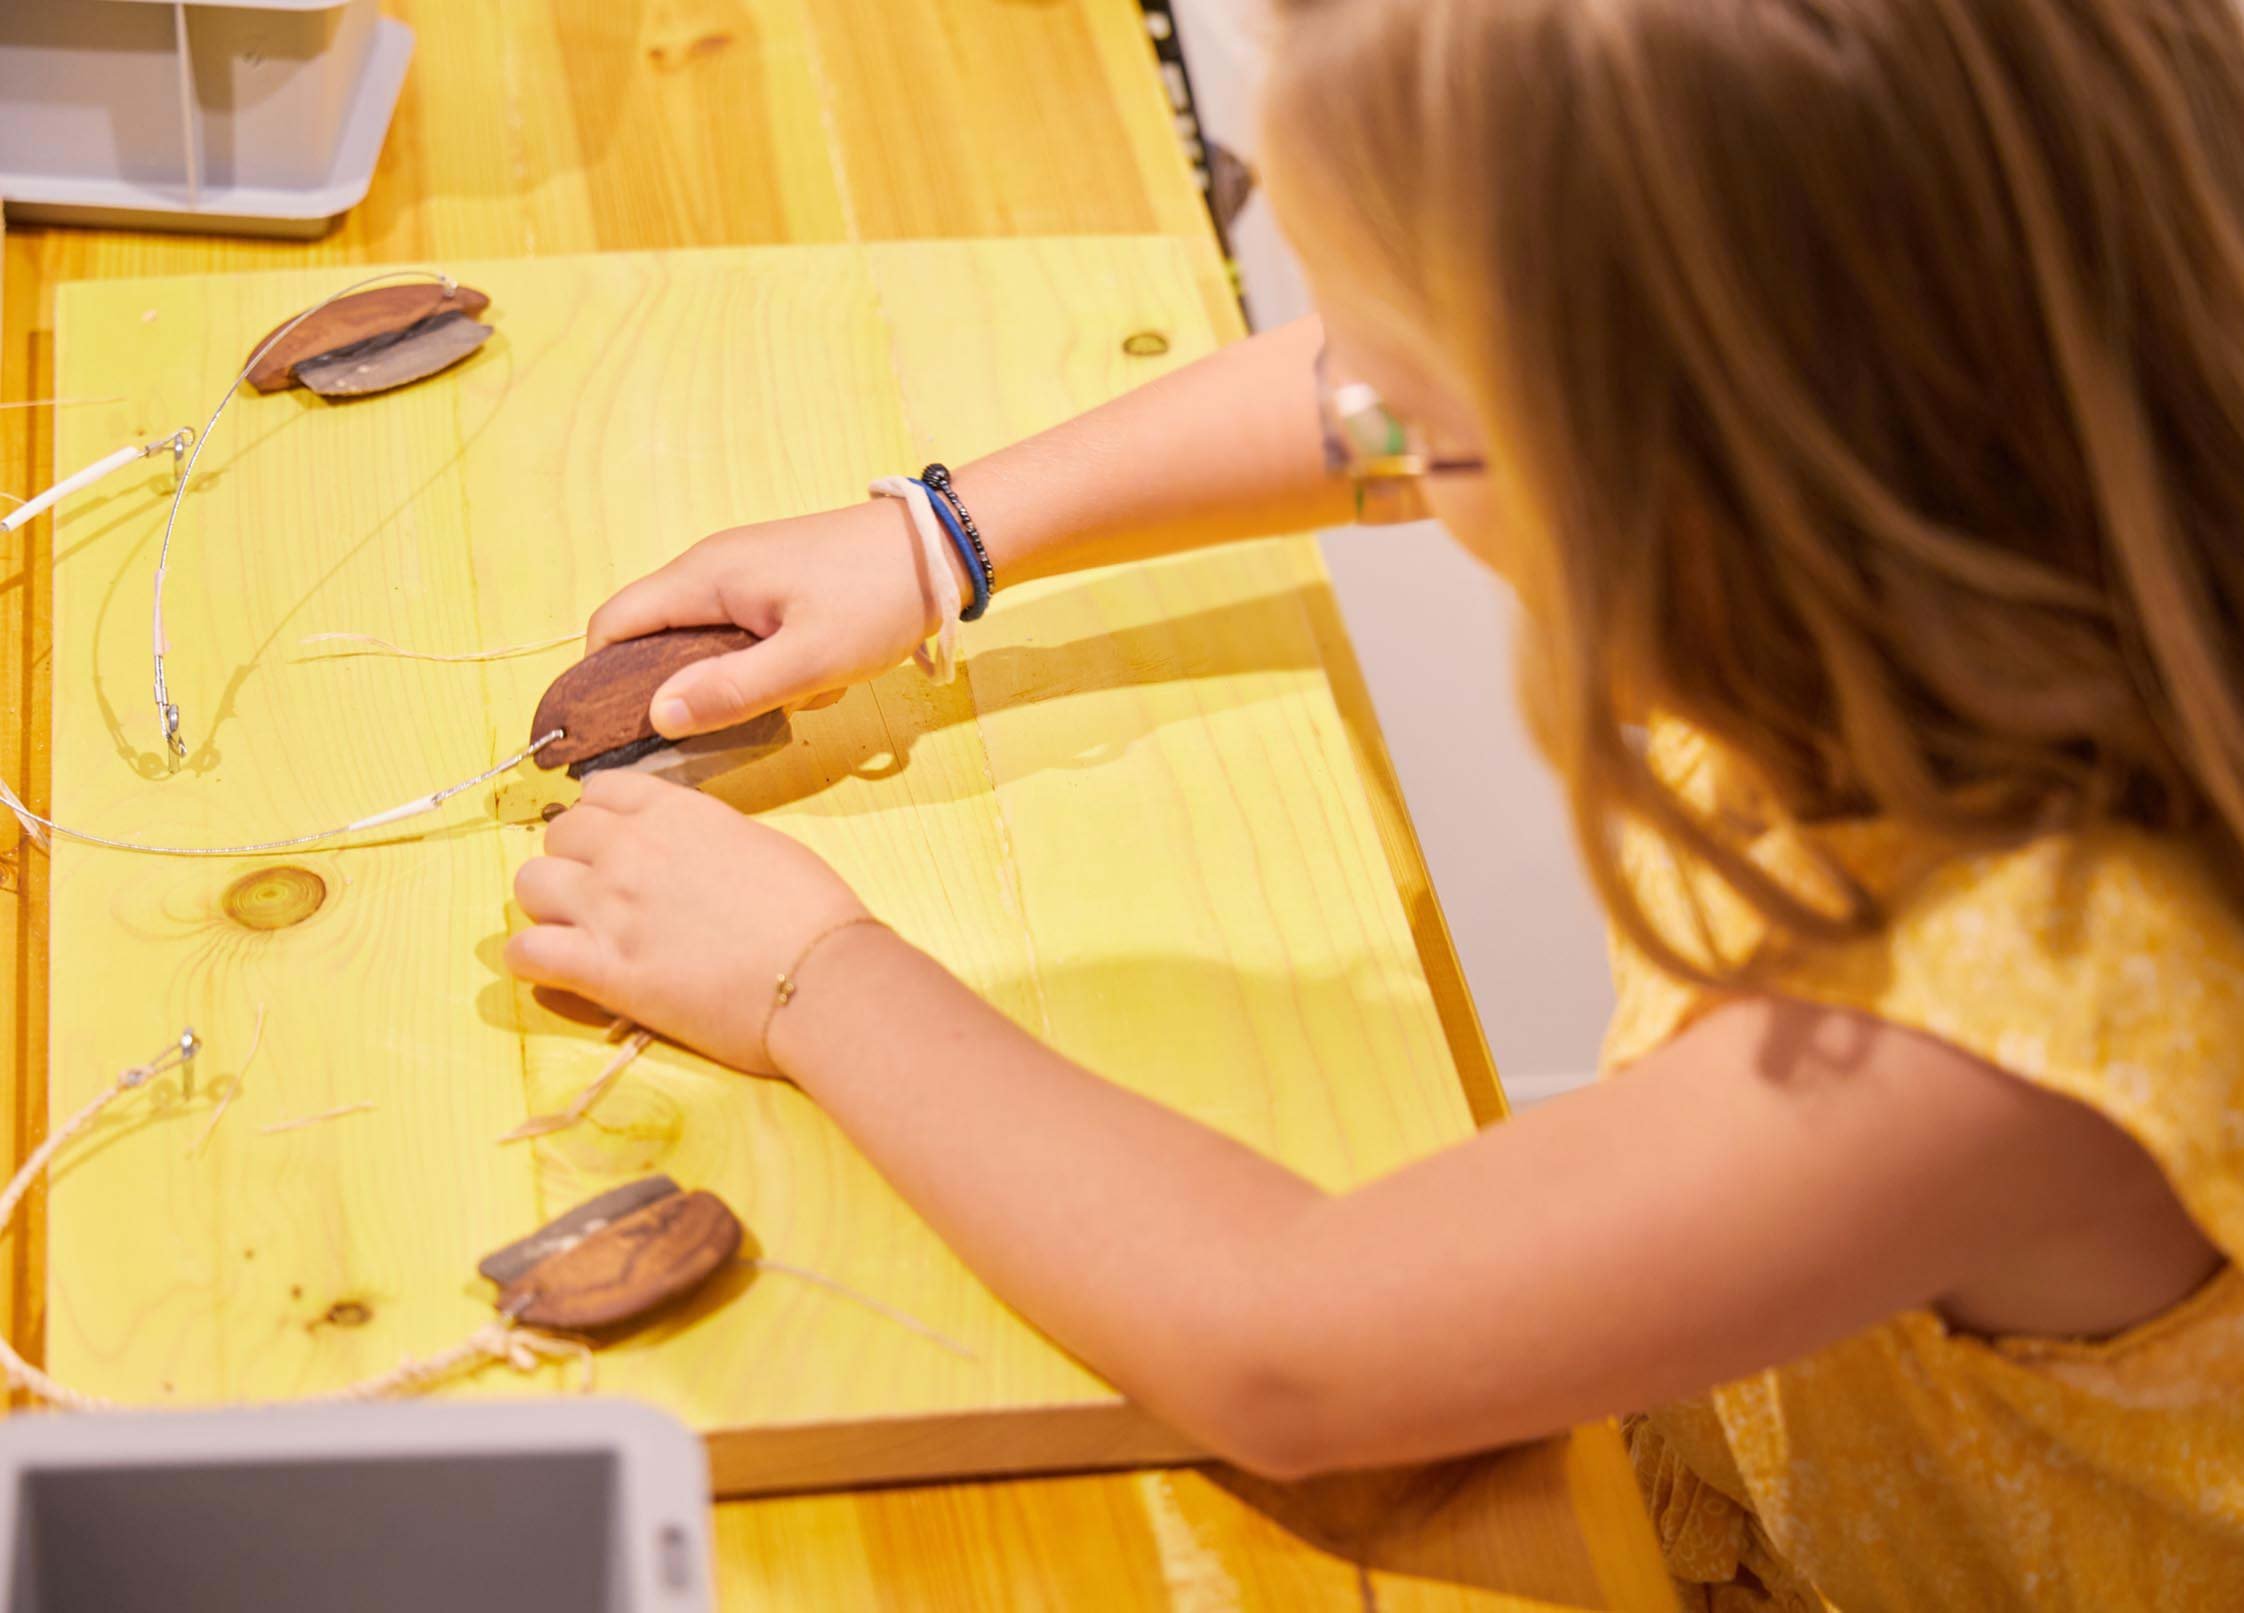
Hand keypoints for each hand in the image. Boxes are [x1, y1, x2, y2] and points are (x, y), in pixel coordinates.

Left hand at [503, 771, 872, 1073]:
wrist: (821, 976)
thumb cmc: (813, 911)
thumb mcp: (760, 844)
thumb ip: (707, 838)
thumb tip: (690, 856)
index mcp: (674, 811)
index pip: (600, 790)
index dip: (602, 818)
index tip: (615, 844)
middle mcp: (630, 848)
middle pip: (557, 835)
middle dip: (573, 862)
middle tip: (601, 896)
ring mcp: (610, 908)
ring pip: (529, 885)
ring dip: (548, 906)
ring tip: (577, 932)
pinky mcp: (602, 970)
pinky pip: (525, 953)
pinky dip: (533, 961)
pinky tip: (559, 971)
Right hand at [588, 500, 965, 739]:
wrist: (942, 548)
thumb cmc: (877, 598)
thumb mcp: (808, 661)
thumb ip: (731, 691)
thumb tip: (658, 716)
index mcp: (704, 578)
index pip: (612, 625)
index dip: (594, 679)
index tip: (604, 733)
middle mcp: (710, 568)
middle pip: (650, 636)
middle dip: (669, 689)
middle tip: (700, 736)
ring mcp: (743, 574)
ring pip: (702, 641)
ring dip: (730, 681)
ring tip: (780, 701)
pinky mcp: (774, 585)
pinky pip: (743, 635)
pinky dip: (766, 665)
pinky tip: (811, 679)